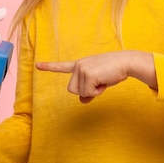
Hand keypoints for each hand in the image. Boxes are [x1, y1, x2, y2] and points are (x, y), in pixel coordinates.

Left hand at [36, 50, 155, 103]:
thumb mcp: (99, 81)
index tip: (37, 65)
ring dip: (92, 91)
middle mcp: (78, 65)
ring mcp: (82, 69)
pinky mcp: (88, 74)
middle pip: (72, 90)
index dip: (49, 67)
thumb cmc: (114, 71)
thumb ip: (89, 91)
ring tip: (102, 81)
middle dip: (85, 91)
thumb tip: (82, 101)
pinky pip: (88, 93)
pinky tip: (104, 81)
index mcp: (80, 64)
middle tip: (98, 83)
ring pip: (79, 93)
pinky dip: (97, 92)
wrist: (125, 62)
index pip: (62, 66)